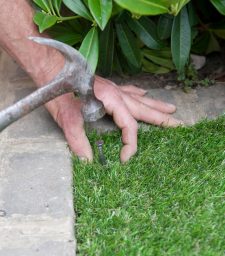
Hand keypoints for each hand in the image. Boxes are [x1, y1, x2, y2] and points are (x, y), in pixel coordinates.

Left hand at [48, 76, 182, 162]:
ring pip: (140, 99)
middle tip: (179, 125)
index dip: (130, 145)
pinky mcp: (107, 87)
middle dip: (162, 119)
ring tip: (171, 110)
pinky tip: (144, 94)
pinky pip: (129, 91)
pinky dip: (139, 94)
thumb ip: (77, 140)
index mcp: (111, 101)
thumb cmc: (58, 91)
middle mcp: (116, 94)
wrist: (51, 68)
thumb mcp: (67, 118)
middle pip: (144, 109)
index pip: (129, 126)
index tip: (124, 159)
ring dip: (156, 106)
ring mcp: (113, 89)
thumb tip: (88, 162)